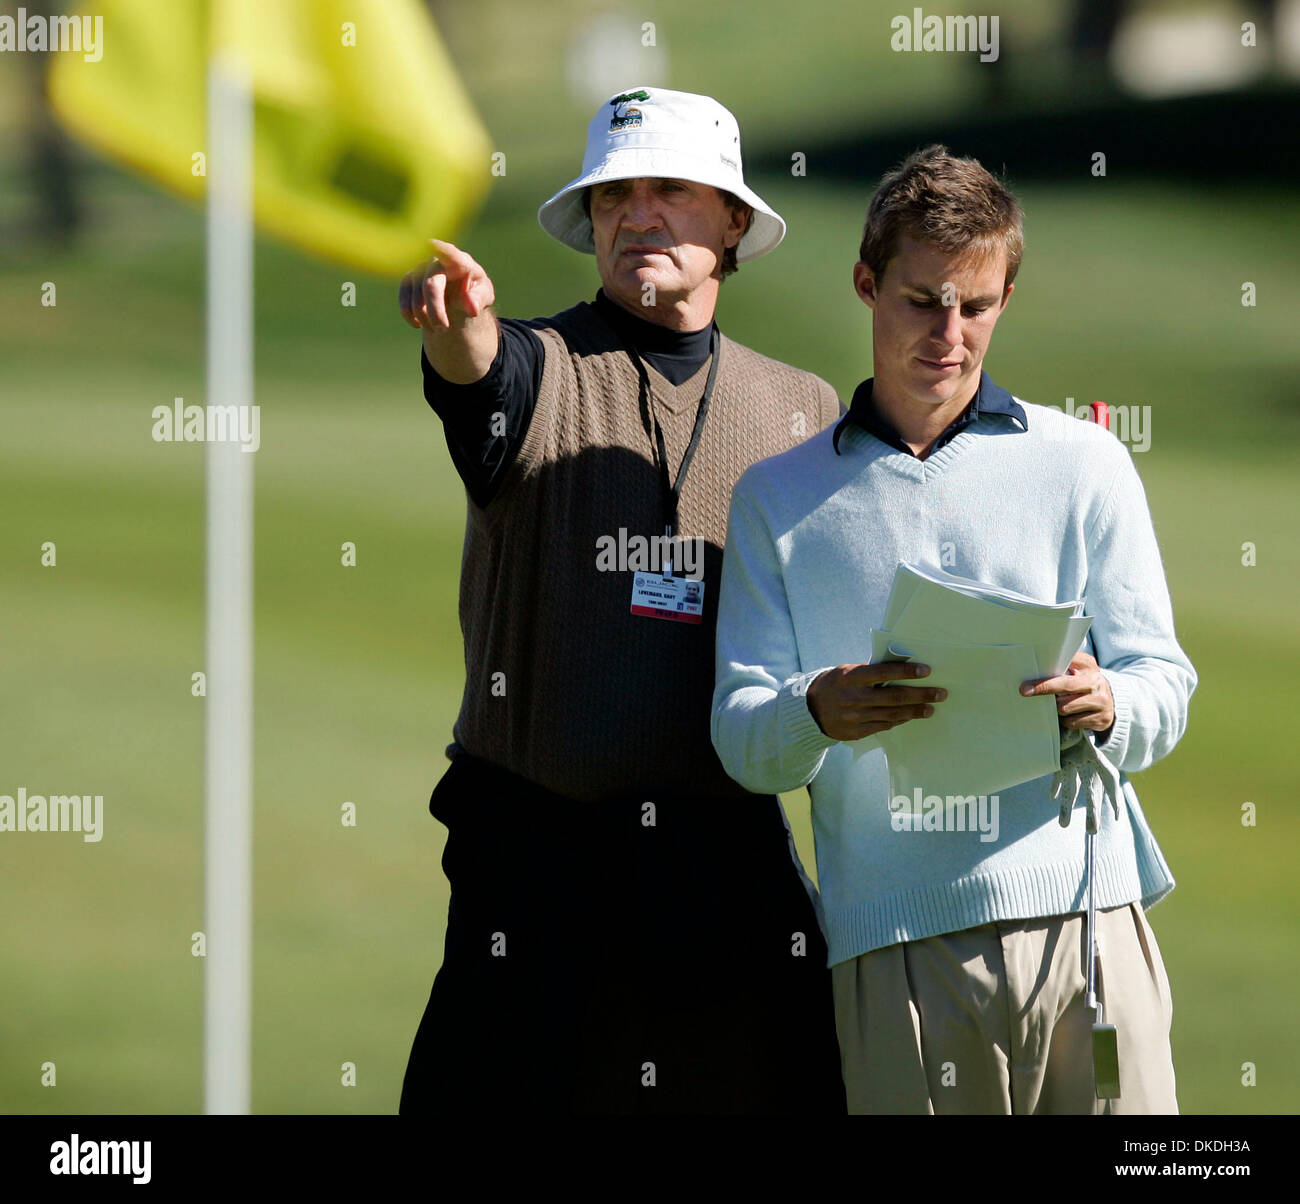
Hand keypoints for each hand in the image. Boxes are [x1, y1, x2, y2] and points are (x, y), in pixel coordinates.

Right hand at [398, 238, 495, 330]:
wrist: (459, 295)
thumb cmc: (474, 291)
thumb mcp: (484, 296)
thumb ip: (479, 299)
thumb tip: (472, 309)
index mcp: (459, 261)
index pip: (450, 254)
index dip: (440, 250)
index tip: (431, 245)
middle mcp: (436, 261)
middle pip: (430, 285)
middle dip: (435, 310)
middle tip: (443, 329)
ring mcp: (420, 269)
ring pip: (416, 298)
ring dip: (425, 319)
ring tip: (439, 329)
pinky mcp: (409, 280)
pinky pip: (404, 301)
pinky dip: (410, 316)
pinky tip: (419, 324)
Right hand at [805, 662, 945, 741]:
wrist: (809, 711)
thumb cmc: (833, 685)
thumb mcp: (846, 672)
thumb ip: (870, 673)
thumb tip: (901, 671)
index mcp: (851, 677)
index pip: (883, 673)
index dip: (906, 672)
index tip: (926, 670)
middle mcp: (854, 698)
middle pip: (894, 697)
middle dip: (920, 695)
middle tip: (940, 693)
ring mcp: (855, 717)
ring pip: (892, 715)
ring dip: (915, 711)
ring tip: (931, 708)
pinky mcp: (856, 732)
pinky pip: (883, 726)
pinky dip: (899, 721)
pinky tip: (910, 716)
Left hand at [1020, 651, 1114, 734]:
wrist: (1111, 701)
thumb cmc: (1086, 682)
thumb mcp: (1080, 667)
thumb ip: (1066, 663)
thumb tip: (1040, 661)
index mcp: (1091, 669)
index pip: (1065, 676)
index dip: (1046, 682)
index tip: (1027, 686)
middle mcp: (1098, 685)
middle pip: (1065, 690)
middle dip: (1044, 691)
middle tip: (1025, 692)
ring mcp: (1102, 703)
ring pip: (1065, 709)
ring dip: (1057, 708)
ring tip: (1058, 703)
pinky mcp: (1101, 720)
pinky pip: (1072, 722)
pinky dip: (1066, 720)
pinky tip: (1070, 714)